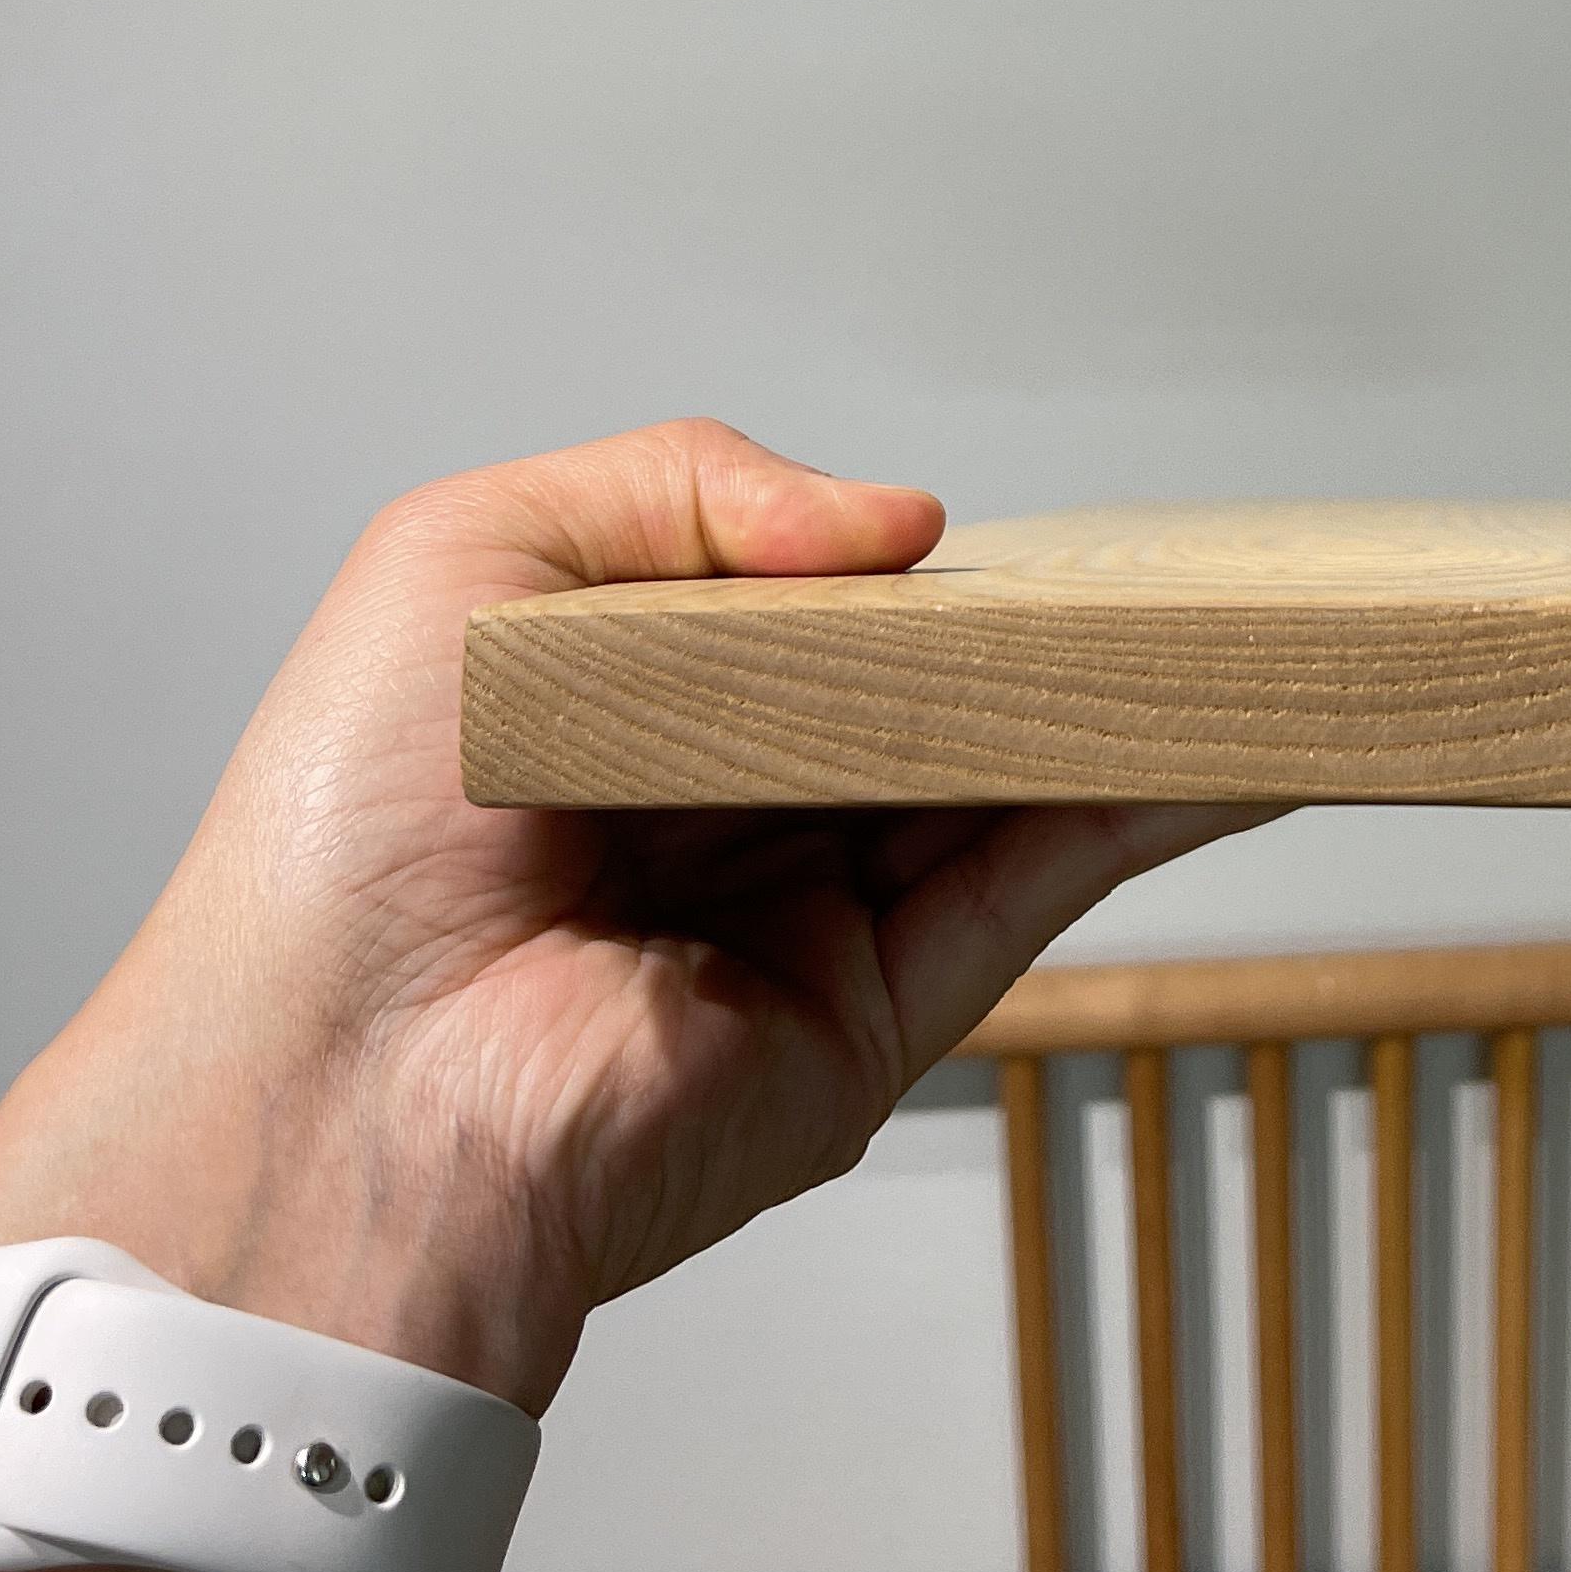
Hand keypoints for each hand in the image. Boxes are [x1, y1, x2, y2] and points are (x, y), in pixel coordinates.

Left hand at [0, 420, 1251, 1407]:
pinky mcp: (871, 1019)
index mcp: (626, 715)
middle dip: (1036, 634)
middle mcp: (724, 820)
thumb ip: (689, 487)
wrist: (336, 1084)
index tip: (1018, 520)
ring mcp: (807, 924)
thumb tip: (902, 525)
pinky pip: (1026, 891)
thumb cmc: (343, 832)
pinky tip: (1221, 743)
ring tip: (1234, 628)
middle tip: (1157, 558)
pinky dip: (1134, 814)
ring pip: (1002, 788)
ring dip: (1116, 712)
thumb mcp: (472, 554)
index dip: (910, 568)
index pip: (807, 618)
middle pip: (922, 701)